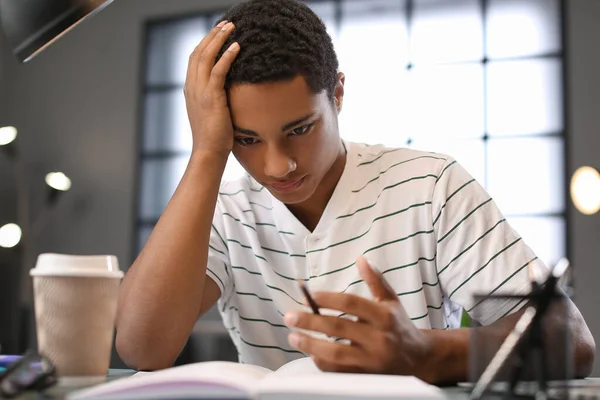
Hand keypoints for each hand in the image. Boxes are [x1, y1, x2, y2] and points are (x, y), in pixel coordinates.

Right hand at [184, 20, 239, 156]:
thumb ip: (215, 98)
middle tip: (226, 24)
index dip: (205, 43)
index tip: (217, 32)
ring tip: (231, 28)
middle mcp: (192, 87)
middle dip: (212, 35)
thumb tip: (229, 91)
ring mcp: (199, 92)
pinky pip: (218, 71)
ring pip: (206, 57)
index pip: (194, 59)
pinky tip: (237, 47)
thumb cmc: (215, 136)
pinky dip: (227, 56)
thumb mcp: (212, 112)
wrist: (209, 152)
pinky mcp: (211, 98)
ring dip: (219, 39)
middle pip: (199, 52)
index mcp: (190, 89)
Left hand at [284, 256, 434, 380]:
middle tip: (290, 316)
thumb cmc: (400, 326)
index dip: (328, 299)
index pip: (351, 303)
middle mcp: (378, 338)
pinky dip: (322, 363)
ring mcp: (372, 360)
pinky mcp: (366, 376)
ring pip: (336, 353)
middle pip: (338, 328)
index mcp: (384, 316)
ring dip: (311, 345)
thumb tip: (361, 259)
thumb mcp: (392, 301)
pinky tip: (310, 353)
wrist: (419, 359)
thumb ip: (376, 280)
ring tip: (293, 337)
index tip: (309, 296)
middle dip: (310, 321)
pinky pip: (339, 372)